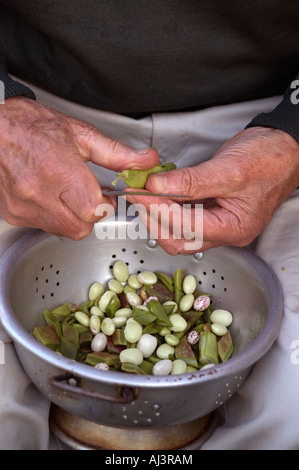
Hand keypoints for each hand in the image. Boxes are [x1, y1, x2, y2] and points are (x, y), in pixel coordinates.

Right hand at [0, 96, 158, 238]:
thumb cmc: (33, 127)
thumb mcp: (81, 134)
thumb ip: (117, 154)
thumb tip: (146, 161)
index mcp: (60, 171)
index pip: (94, 211)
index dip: (104, 205)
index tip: (103, 195)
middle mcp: (39, 193)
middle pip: (80, 228)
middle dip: (90, 216)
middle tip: (85, 195)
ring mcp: (24, 207)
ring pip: (63, 231)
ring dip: (72, 217)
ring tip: (64, 191)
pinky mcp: (14, 214)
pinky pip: (43, 226)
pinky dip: (52, 216)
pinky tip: (47, 195)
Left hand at [126, 127, 298, 253]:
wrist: (284, 149)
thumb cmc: (269, 159)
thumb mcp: (230, 168)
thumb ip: (191, 181)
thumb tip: (157, 186)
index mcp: (233, 228)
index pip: (185, 227)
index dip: (157, 209)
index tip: (138, 192)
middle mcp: (225, 233)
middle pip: (177, 239)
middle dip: (153, 219)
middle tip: (136, 195)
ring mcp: (218, 225)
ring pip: (177, 232)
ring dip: (158, 214)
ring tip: (144, 193)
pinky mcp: (212, 214)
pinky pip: (184, 218)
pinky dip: (167, 207)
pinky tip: (159, 193)